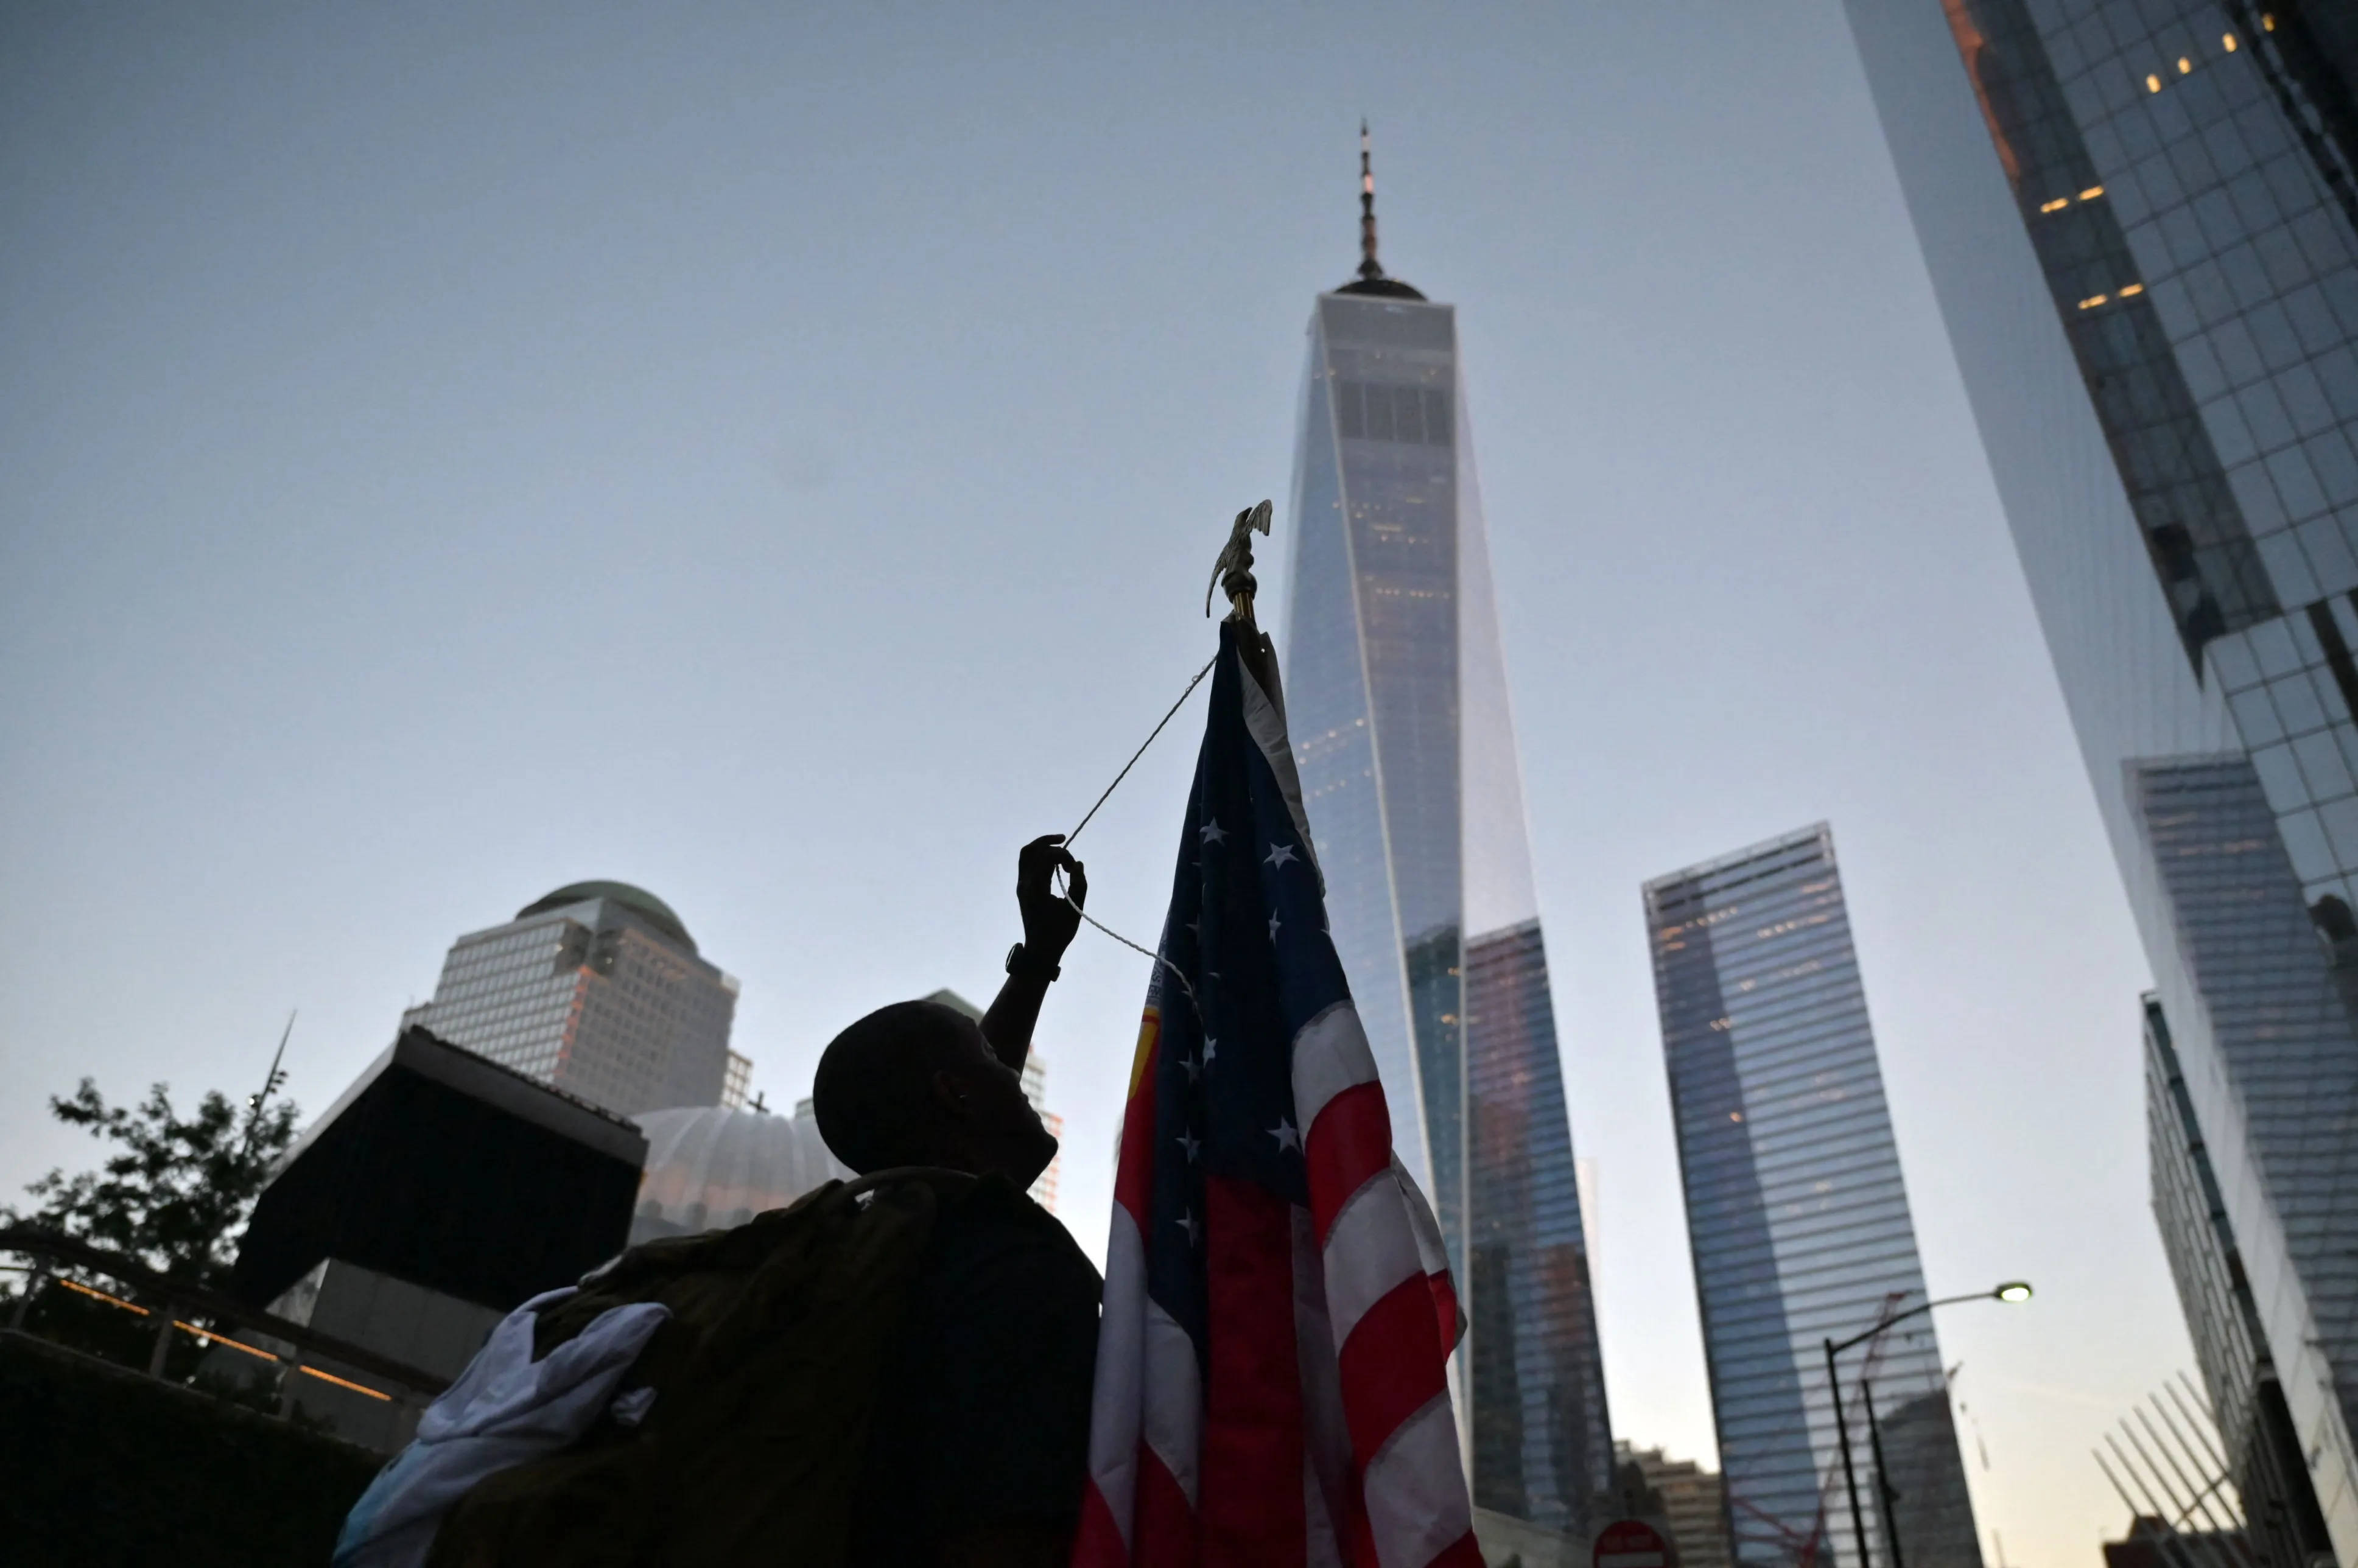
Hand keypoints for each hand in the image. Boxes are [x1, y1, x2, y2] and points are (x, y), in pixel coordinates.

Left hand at [1017, 833, 1085, 963]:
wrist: (1039, 949)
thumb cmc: (1059, 933)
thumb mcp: (1075, 910)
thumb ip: (1079, 885)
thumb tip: (1078, 864)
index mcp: (1036, 888)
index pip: (1046, 857)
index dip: (1064, 856)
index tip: (1073, 870)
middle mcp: (1025, 884)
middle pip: (1032, 850)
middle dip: (1051, 845)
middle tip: (1067, 847)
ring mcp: (1021, 885)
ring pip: (1026, 854)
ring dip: (1042, 846)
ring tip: (1059, 844)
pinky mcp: (1022, 888)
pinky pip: (1026, 864)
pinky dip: (1038, 856)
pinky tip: (1052, 859)